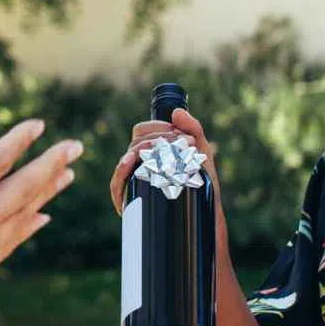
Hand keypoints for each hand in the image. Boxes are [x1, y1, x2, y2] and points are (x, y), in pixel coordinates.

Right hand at [0, 95, 82, 325]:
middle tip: (76, 146)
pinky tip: (42, 218)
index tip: (39, 125)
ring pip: (25, 213)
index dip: (19, 140)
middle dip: (52, 163)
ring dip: (48, 191)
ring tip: (68, 175)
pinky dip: (31, 225)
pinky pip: (13, 241)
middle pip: (24, 186)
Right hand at [109, 108, 226, 243]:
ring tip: (158, 152)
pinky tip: (128, 165)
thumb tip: (177, 112)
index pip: (142, 131)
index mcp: (150, 150)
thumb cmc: (202, 182)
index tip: (181, 136)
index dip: (159, 128)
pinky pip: (117, 186)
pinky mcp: (129, 199)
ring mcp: (132, 181)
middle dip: (155, 141)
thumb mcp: (202, 153)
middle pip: (134, 144)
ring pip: (125, 162)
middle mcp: (138, 163)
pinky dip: (120, 176)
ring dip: (140, 153)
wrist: (207, 213)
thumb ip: (194, 129)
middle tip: (181, 147)